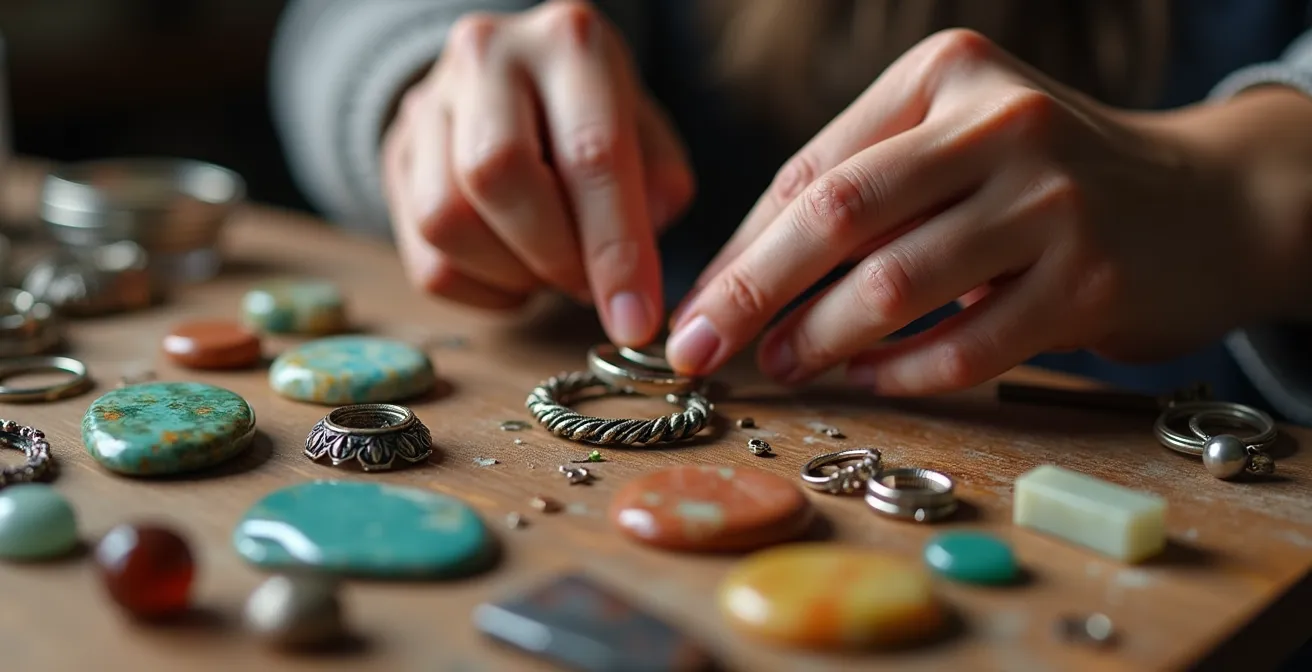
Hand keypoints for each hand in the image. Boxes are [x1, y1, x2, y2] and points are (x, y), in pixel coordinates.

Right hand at [382, 0, 693, 345]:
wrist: (519, 84)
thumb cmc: (597, 120)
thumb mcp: (649, 137)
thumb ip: (658, 193)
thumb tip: (631, 277)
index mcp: (570, 43)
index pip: (590, 152)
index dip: (616, 248)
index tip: (634, 320)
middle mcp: (488, 56)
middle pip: (498, 174)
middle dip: (552, 255)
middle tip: (584, 283)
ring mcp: (427, 103)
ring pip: (445, 219)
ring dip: (511, 275)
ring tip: (549, 271)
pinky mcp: (395, 156)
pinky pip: (424, 258)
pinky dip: (481, 290)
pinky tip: (515, 273)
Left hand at [666, 29, 1282, 394]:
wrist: (1207, 202)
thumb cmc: (1047, 183)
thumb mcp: (958, 147)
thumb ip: (861, 192)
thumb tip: (738, 278)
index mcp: (946, 75)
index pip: (813, 171)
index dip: (741, 250)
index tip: (695, 309)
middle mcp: (999, 121)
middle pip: (837, 216)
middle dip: (751, 293)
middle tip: (698, 351)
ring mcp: (1051, 199)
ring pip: (895, 283)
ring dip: (819, 338)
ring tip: (780, 367)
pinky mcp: (1090, 279)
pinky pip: (965, 345)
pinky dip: (902, 373)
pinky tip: (867, 382)